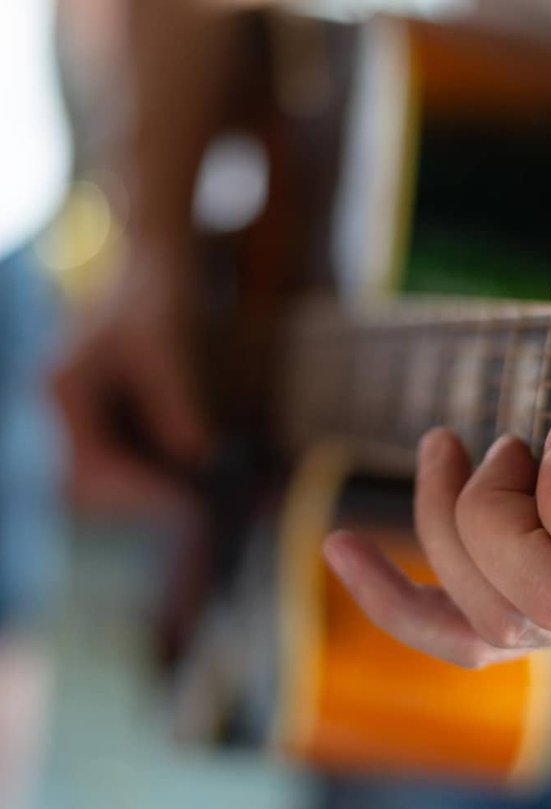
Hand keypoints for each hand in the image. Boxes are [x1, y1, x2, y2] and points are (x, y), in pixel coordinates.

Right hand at [53, 242, 207, 518]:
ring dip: (144, 490)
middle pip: (86, 481)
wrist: (155, 264)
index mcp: (63, 389)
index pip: (90, 465)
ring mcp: (79, 412)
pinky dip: (150, 471)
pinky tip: (185, 473)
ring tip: (194, 498)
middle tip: (193, 510)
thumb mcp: (170, 345)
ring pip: (103, 475)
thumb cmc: (159, 293)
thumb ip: (178, 403)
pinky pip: (119, 457)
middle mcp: (60, 407)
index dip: (139, 492)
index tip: (187, 506)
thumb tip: (197, 459)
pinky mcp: (103, 413)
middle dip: (138, 498)